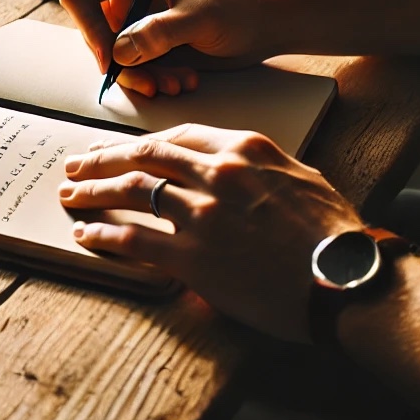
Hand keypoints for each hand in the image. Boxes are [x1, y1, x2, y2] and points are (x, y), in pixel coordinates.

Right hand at [59, 0, 267, 96]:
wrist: (266, 25)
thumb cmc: (239, 8)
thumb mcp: (199, 18)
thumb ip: (159, 32)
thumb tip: (120, 52)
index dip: (87, 26)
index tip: (109, 56)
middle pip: (93, 30)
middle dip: (120, 61)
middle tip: (148, 81)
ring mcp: (137, 16)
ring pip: (113, 54)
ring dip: (139, 75)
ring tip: (175, 84)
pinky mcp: (148, 39)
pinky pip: (132, 65)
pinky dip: (152, 78)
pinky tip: (181, 80)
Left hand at [59, 124, 363, 340]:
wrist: (347, 283)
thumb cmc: (334, 235)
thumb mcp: (301, 178)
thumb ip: (258, 165)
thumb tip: (231, 164)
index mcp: (243, 149)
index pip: (177, 136)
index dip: (140, 142)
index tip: (118, 147)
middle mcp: (217, 172)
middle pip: (144, 155)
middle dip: (103, 158)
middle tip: (76, 163)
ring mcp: (201, 213)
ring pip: (131, 190)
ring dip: (93, 191)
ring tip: (71, 194)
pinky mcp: (192, 256)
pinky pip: (134, 240)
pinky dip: (104, 236)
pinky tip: (86, 236)